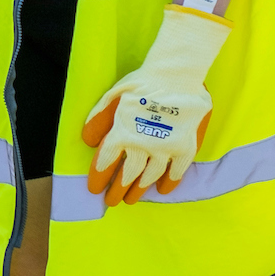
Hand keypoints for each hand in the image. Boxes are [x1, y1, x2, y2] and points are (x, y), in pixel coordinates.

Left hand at [82, 6, 232, 205]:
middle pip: (126, 175)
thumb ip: (99, 119)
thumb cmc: (141, 83)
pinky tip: (162, 190)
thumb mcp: (112, 96)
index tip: (95, 189)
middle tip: (112, 201)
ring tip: (131, 200)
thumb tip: (89, 142)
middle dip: (117, 190)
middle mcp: (141, 145)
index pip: (105, 163)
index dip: (98, 178)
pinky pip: (177, 171)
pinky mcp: (185, 147)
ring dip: (139, 190)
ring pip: (149, 177)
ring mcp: (165, 148)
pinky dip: (169, 182)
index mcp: (121, 133)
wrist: (177, 74)